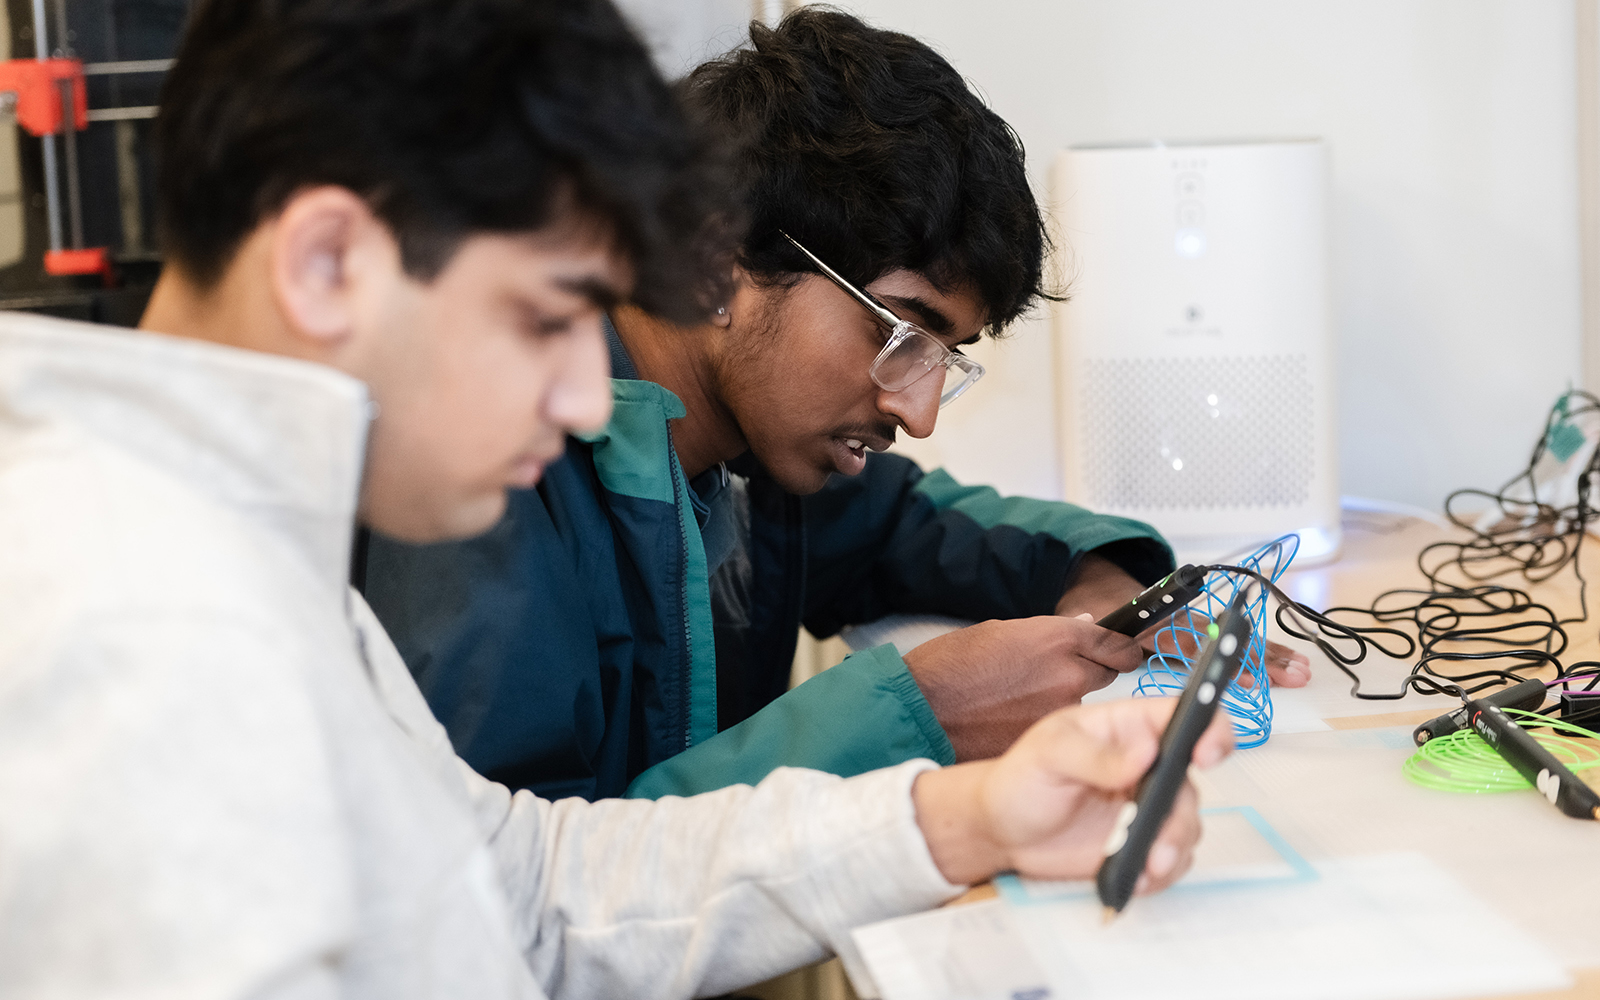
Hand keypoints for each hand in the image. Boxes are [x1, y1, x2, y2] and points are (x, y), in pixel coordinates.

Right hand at [904, 616, 1144, 761]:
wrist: (922, 709)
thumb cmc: (951, 665)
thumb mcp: (1000, 631)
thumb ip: (1051, 632)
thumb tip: (1087, 627)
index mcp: (1060, 639)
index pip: (1120, 644)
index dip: (1123, 649)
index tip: (1123, 652)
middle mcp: (1070, 674)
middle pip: (1107, 674)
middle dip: (1091, 672)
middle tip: (1058, 675)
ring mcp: (1061, 713)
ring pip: (1081, 703)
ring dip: (1064, 699)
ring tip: (1022, 698)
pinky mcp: (1049, 742)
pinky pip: (1059, 728)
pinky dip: (1043, 723)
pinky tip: (1014, 719)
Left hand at [910, 697, 1234, 887]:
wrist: (1002, 830)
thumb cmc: (1020, 778)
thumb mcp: (1047, 755)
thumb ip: (1094, 754)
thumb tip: (1144, 752)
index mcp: (1128, 727)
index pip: (1184, 716)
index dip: (1209, 729)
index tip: (1206, 754)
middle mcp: (1148, 765)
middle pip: (1190, 782)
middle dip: (1180, 815)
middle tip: (1159, 840)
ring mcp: (1148, 806)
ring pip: (1188, 824)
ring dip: (1172, 847)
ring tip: (1144, 864)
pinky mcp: (1143, 843)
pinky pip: (1173, 859)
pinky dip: (1161, 872)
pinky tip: (1135, 877)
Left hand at [1056, 553, 1311, 687]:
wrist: (1106, 590)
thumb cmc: (1099, 615)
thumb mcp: (1090, 625)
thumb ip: (1101, 639)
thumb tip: (1118, 648)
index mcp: (1152, 621)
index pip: (1183, 639)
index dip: (1218, 657)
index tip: (1240, 671)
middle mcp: (1181, 620)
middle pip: (1223, 640)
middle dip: (1257, 656)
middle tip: (1293, 672)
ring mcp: (1194, 624)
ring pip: (1234, 640)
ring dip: (1268, 656)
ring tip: (1301, 671)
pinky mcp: (1201, 630)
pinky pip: (1233, 643)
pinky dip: (1261, 654)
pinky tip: (1287, 667)